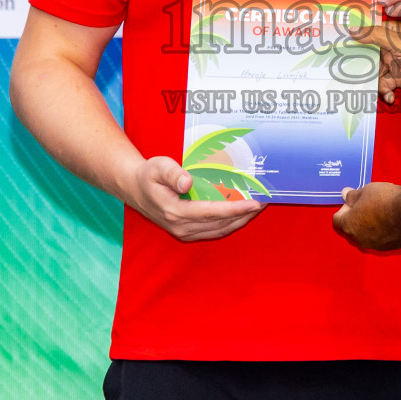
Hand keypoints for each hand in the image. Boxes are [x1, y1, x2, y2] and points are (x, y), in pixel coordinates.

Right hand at [126, 155, 264, 242]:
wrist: (135, 189)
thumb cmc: (149, 175)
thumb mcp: (157, 166)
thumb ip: (173, 173)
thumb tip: (188, 183)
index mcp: (174, 211)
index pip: (211, 212)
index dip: (235, 208)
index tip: (254, 203)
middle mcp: (181, 226)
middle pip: (220, 224)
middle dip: (244, 214)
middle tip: (265, 202)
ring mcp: (184, 232)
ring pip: (220, 230)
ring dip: (240, 220)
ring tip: (258, 208)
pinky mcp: (187, 233)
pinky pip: (214, 231)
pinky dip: (230, 223)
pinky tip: (242, 213)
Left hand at [333, 183, 400, 250]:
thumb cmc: (385, 199)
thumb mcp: (366, 190)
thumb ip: (352, 195)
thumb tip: (345, 195)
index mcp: (349, 225)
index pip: (337, 220)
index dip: (343, 209)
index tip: (353, 200)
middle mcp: (359, 239)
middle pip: (351, 229)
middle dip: (355, 218)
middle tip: (366, 204)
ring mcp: (375, 245)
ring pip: (365, 235)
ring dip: (368, 225)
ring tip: (379, 211)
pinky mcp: (389, 247)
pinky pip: (379, 239)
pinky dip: (381, 231)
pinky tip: (390, 220)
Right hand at [351, 19, 400, 104]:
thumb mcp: (398, 44)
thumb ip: (374, 36)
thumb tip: (351, 29)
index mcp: (395, 31)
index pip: (370, 30)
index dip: (356, 35)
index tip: (339, 41)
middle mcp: (393, 46)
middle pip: (368, 52)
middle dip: (361, 62)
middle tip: (347, 70)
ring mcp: (395, 63)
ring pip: (374, 70)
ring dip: (374, 81)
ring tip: (376, 88)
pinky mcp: (399, 79)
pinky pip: (383, 84)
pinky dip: (384, 91)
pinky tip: (390, 96)